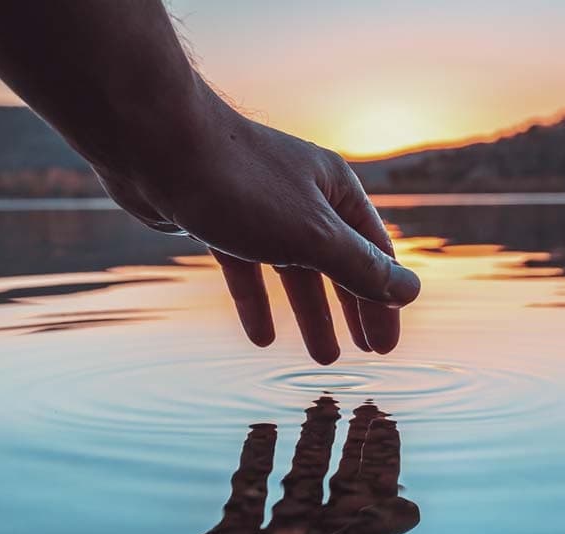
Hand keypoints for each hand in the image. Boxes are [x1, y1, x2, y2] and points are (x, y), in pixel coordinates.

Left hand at [94, 79, 420, 363]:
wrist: (155, 145)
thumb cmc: (239, 184)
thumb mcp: (312, 236)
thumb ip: (360, 267)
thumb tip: (409, 290)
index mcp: (335, 192)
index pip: (374, 254)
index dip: (383, 302)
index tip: (384, 348)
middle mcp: (303, 196)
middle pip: (338, 263)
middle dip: (351, 310)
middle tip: (363, 354)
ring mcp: (260, 208)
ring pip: (294, 270)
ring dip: (309, 313)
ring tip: (323, 356)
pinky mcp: (220, 219)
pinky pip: (247, 269)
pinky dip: (257, 302)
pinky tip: (262, 338)